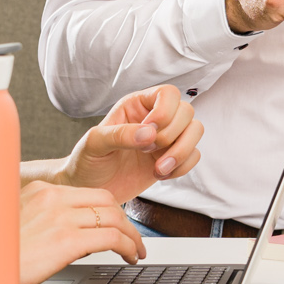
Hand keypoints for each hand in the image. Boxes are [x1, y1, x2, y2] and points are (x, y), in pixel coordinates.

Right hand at [20, 180, 143, 283]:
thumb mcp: (17, 228)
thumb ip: (43, 223)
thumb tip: (71, 238)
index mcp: (38, 191)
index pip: (86, 194)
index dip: (107, 210)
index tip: (115, 225)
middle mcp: (50, 198)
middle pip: (105, 200)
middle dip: (124, 220)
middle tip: (131, 238)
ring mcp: (59, 217)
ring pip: (112, 217)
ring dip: (131, 235)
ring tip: (135, 251)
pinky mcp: (67, 240)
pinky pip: (111, 237)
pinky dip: (128, 246)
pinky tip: (129, 257)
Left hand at [54, 85, 204, 202]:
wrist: (89, 189)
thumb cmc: (87, 161)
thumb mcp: (95, 143)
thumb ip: (120, 135)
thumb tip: (149, 134)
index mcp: (136, 105)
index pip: (168, 93)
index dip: (165, 111)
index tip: (150, 132)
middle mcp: (155, 118)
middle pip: (186, 111)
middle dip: (172, 135)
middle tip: (147, 152)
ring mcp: (166, 139)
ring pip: (196, 131)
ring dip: (182, 152)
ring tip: (159, 169)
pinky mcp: (172, 158)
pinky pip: (194, 156)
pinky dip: (182, 167)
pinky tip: (160, 175)